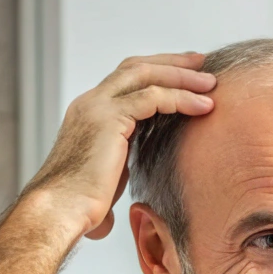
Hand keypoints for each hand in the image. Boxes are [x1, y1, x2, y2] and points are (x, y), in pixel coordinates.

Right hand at [18, 53, 216, 240]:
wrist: (61, 210)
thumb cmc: (82, 203)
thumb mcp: (108, 176)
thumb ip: (118, 171)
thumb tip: (121, 202)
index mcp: (91, 113)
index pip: (127, 80)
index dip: (158, 73)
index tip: (187, 75)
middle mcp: (91, 103)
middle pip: (137, 67)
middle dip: (172, 63)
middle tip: (202, 63)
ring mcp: (98, 107)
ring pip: (146, 75)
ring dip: (182, 77)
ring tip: (211, 84)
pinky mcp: (108, 118)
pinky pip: (152, 97)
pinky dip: (181, 98)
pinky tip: (203, 106)